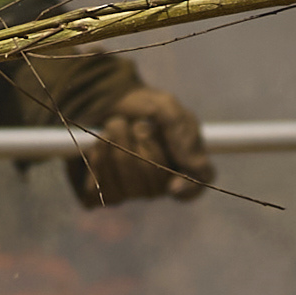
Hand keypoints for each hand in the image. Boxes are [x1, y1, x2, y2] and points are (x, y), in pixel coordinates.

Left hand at [68, 82, 214, 208]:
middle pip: (156, 184)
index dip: (186, 190)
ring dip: (118, 147)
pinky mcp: (102, 193)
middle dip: (142, 147)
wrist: (102, 101)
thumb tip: (196, 167)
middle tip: (136, 124)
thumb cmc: (141, 106)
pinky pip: (102, 190)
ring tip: (115, 126)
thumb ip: (183, 134)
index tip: (174, 185)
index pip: (193, 190)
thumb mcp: (166, 107)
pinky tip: (98, 145)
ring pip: (128, 186)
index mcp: (182, 164)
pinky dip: (99, 160)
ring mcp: (131, 192)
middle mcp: (158, 184)